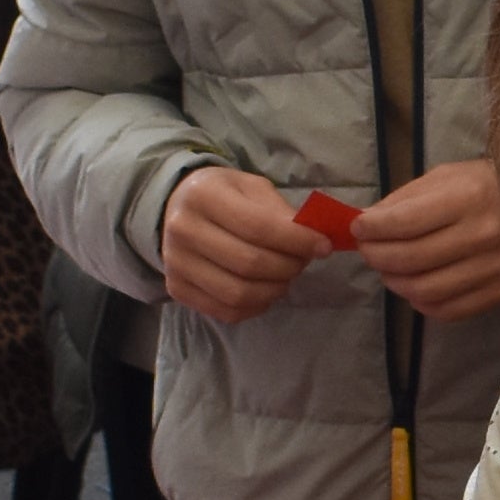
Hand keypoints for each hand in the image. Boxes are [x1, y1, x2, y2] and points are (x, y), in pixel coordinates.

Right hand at [160, 161, 329, 322]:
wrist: (177, 207)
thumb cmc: (224, 195)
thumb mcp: (252, 188)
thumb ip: (281, 213)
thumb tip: (314, 241)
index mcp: (204, 196)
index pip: (258, 227)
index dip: (297, 241)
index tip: (323, 246)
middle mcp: (183, 230)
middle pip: (249, 263)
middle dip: (288, 266)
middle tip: (303, 261)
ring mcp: (176, 263)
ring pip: (238, 293)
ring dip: (274, 289)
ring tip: (285, 276)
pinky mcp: (177, 289)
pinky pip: (226, 311)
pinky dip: (256, 306)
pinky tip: (265, 290)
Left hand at [346, 158, 499, 319]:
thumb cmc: (486, 185)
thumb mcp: (445, 177)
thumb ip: (405, 200)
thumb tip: (367, 225)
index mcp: (469, 198)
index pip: (404, 223)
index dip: (372, 229)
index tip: (358, 228)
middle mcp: (485, 235)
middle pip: (410, 259)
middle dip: (377, 256)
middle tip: (368, 251)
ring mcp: (495, 268)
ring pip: (425, 289)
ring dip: (395, 282)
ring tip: (389, 270)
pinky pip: (447, 310)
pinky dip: (421, 302)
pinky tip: (415, 287)